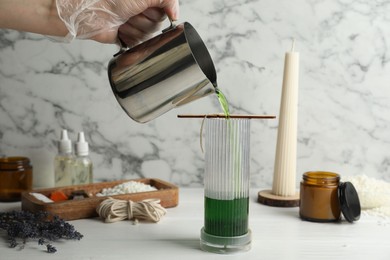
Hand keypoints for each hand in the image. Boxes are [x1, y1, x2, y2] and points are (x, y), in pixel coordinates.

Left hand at [56, 0, 178, 43]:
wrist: (89, 10)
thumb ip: (167, 0)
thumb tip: (176, 14)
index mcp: (147, 1)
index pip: (165, 13)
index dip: (155, 13)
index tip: (144, 8)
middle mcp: (141, 11)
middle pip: (157, 27)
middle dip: (143, 21)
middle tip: (130, 13)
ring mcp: (133, 25)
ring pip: (147, 37)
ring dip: (133, 29)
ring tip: (122, 20)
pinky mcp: (125, 38)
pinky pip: (137, 46)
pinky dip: (128, 38)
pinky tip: (119, 29)